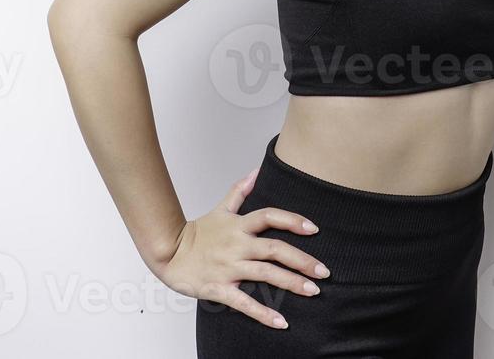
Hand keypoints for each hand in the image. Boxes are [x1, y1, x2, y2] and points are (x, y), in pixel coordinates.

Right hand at [150, 168, 328, 329]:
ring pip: (265, 274)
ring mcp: (229, 267)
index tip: (314, 229)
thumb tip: (256, 171)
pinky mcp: (219, 288)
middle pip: (274, 248)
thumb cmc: (197, 233)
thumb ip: (239, 191)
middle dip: (302, 260)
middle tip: (325, 271)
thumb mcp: (220, 210)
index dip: (292, 220)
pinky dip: (263, 313)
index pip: (269, 216)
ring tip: (313, 291)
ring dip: (291, 283)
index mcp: (238, 226)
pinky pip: (244, 302)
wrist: (168, 253)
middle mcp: (237, 245)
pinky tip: (281, 322)